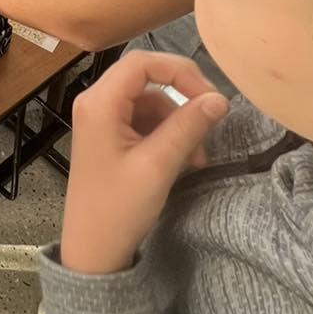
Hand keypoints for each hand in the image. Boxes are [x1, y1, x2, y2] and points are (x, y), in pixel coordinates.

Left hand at [60, 51, 229, 275]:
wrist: (93, 249)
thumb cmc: (119, 208)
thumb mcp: (159, 165)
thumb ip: (188, 127)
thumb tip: (219, 100)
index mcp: (99, 103)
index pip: (142, 63)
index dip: (180, 71)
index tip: (210, 97)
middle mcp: (96, 103)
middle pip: (146, 79)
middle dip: (182, 97)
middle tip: (212, 117)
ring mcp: (101, 120)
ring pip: (150, 102)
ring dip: (178, 122)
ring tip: (197, 156)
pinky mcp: (109, 137)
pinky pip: (144, 120)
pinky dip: (167, 134)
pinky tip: (184, 160)